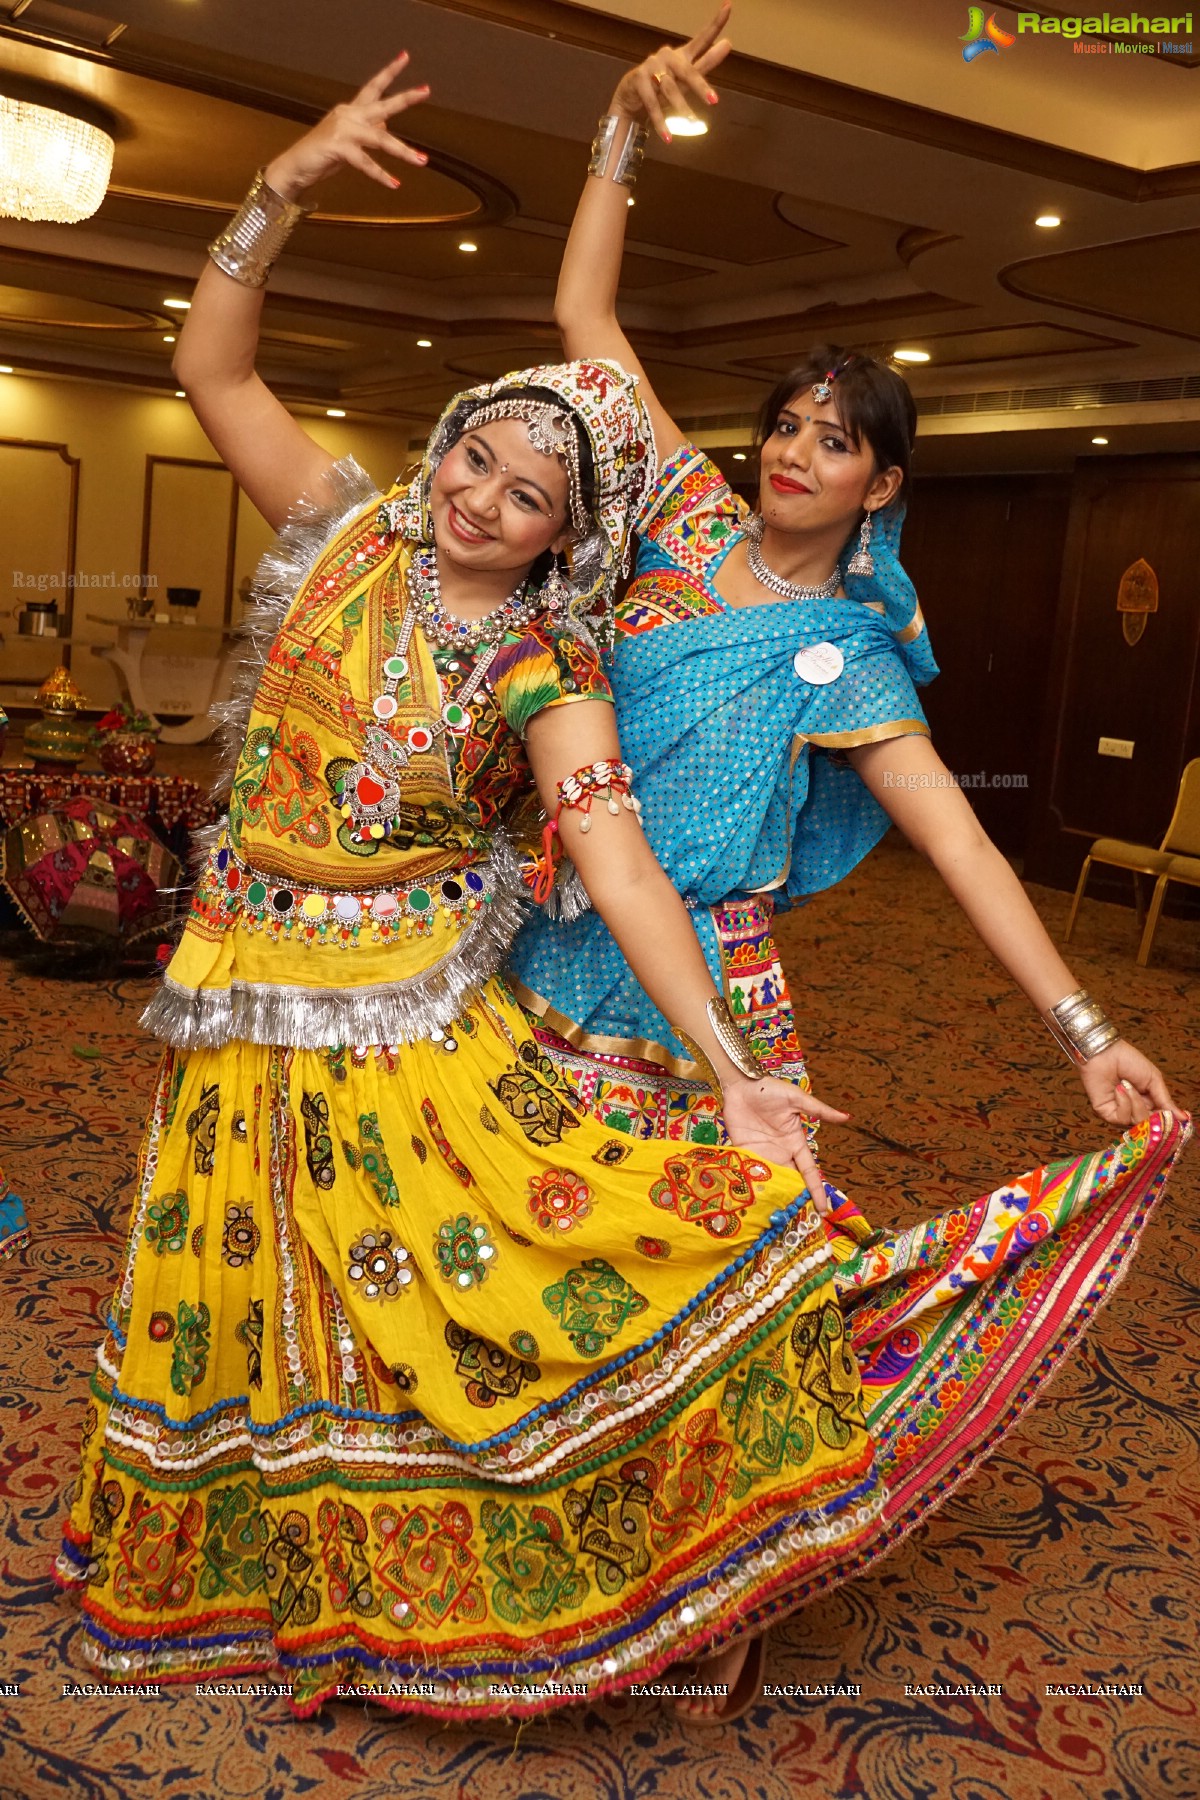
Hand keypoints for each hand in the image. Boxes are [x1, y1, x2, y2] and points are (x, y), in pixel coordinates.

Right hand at [264, 52, 430, 201]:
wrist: (296, 167)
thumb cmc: (322, 155)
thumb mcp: (350, 141)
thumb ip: (368, 134)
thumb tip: (386, 128)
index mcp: (351, 111)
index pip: (373, 87)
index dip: (389, 72)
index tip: (405, 56)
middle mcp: (349, 115)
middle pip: (382, 105)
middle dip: (405, 98)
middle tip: (426, 90)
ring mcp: (343, 130)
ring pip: (380, 139)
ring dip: (403, 151)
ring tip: (421, 160)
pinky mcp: (338, 147)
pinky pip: (366, 163)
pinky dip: (380, 175)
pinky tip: (394, 184)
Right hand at [610, 2, 732, 141]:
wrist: (631, 100)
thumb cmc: (662, 88)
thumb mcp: (686, 79)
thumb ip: (706, 62)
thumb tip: (728, 43)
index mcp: (681, 55)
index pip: (701, 38)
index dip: (715, 24)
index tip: (728, 6)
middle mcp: (667, 57)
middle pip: (687, 71)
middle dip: (700, 87)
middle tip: (714, 101)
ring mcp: (651, 67)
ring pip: (670, 89)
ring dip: (681, 108)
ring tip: (693, 125)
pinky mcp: (638, 80)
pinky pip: (652, 103)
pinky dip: (661, 122)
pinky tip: (669, 137)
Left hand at [720, 1074, 849, 1212]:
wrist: (741, 1083)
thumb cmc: (770, 1089)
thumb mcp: (797, 1099)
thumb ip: (819, 1110)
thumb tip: (847, 1117)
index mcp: (796, 1142)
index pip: (809, 1170)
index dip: (817, 1189)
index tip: (824, 1209)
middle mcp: (780, 1152)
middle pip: (791, 1180)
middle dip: (797, 1199)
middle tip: (802, 1223)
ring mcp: (762, 1153)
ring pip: (771, 1180)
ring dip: (776, 1196)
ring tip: (780, 1219)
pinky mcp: (744, 1152)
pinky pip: (750, 1171)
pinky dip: (753, 1185)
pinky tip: (756, 1202)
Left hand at [1079, 1039, 1177, 1126]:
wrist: (1105, 1053)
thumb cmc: (1129, 1060)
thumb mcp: (1153, 1079)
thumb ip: (1166, 1100)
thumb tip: (1184, 1117)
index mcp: (1148, 1100)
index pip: (1161, 1118)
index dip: (1166, 1119)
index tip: (1174, 1118)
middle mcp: (1135, 1109)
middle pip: (1150, 1123)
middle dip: (1150, 1110)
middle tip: (1147, 1095)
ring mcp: (1120, 1112)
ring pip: (1137, 1121)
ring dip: (1135, 1102)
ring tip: (1127, 1085)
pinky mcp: (1107, 1113)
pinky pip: (1122, 1119)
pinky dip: (1124, 1104)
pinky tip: (1119, 1089)